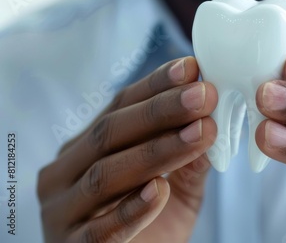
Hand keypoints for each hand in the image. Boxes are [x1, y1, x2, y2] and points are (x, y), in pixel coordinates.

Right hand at [37, 57, 217, 242]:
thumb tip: (212, 116)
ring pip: (106, 174)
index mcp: (86, 148)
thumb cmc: (153, 223)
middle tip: (204, 95)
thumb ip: (189, 156)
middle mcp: (65, 172)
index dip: (155, 86)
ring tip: (200, 134)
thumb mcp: (177, 185)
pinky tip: (159, 191)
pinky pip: (100, 229)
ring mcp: (62, 211)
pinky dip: (131, 209)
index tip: (192, 68)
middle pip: (110, 133)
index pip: (119, 107)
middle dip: (161, 111)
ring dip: (157, 151)